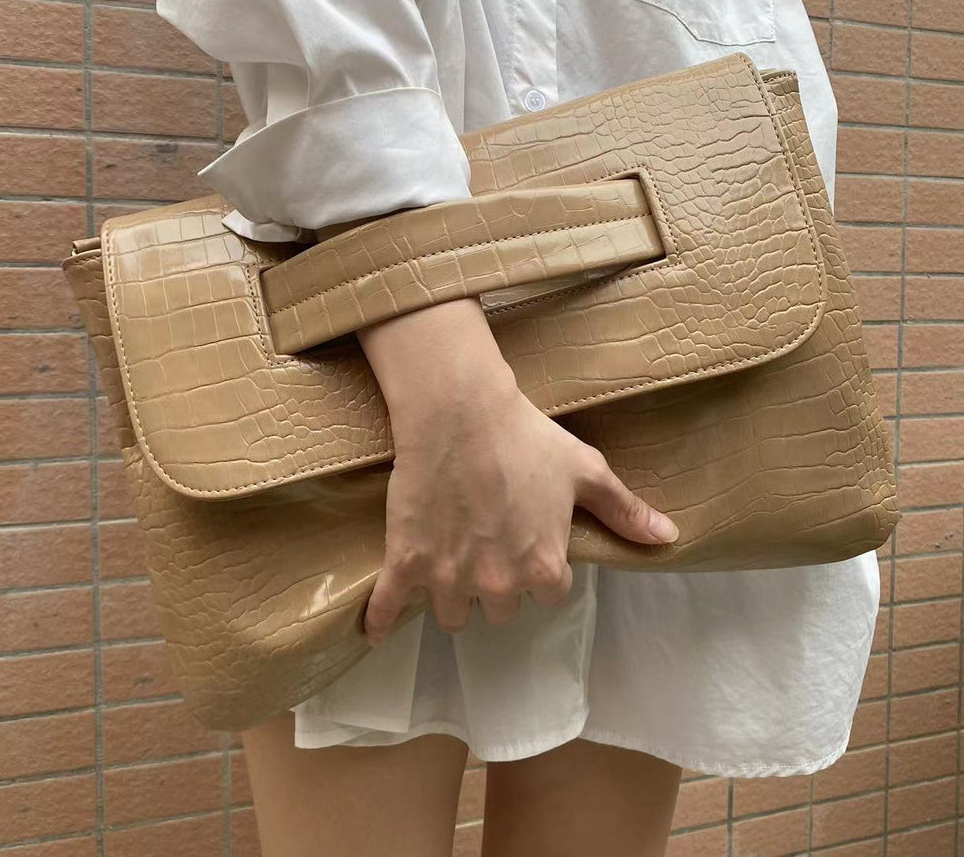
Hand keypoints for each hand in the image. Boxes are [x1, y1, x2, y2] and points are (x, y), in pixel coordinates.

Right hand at [357, 297, 677, 646]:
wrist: (460, 412)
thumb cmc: (526, 437)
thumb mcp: (585, 470)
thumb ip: (625, 511)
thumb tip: (669, 538)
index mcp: (543, 567)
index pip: (546, 595)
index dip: (538, 567)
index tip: (526, 541)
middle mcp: (497, 585)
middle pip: (498, 608)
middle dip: (494, 582)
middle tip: (487, 541)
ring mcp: (447, 578)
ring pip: (451, 613)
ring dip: (451, 592)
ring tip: (449, 556)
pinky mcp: (406, 564)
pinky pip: (389, 607)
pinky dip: (379, 618)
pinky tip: (373, 630)